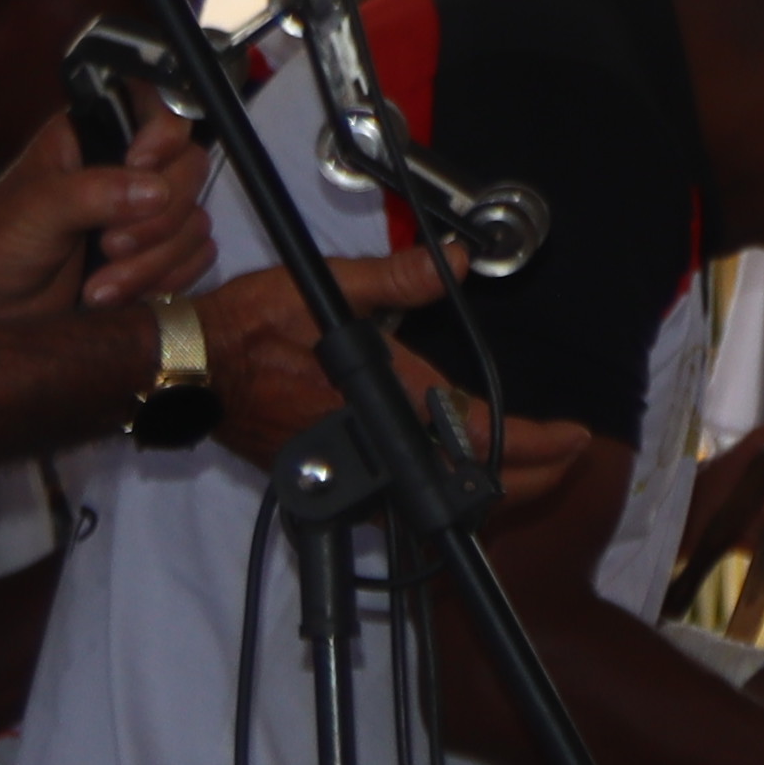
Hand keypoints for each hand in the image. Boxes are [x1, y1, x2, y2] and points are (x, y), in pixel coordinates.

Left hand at [0, 105, 214, 321]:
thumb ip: (92, 192)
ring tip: (101, 283)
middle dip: (156, 219)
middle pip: (189, 170)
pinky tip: (117, 292)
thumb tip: (153, 189)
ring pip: (194, 222)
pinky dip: (164, 281)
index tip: (141, 164)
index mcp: (95, 137)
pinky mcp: (158, 254)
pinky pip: (196, 259)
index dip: (163, 137)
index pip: (158, 111)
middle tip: (109, 244)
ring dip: (153, 262)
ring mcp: (145, 213)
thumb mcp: (36, 208)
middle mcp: (127, 169)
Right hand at [199, 250, 593, 518]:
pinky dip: (443, 493)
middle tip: (569, 458)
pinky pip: (404, 501)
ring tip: (533, 468)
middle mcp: (372, 443)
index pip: (476, 431)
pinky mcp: (334, 482)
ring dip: (492, 491)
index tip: (575, 439)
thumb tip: (458, 262)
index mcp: (382, 396)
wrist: (188, 369)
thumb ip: (398, 279)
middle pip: (471, 483)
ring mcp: (353, 471)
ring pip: (440, 500)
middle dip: (533, 478)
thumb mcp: (326, 286)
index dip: (536, 443)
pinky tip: (461, 478)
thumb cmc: (246, 327)